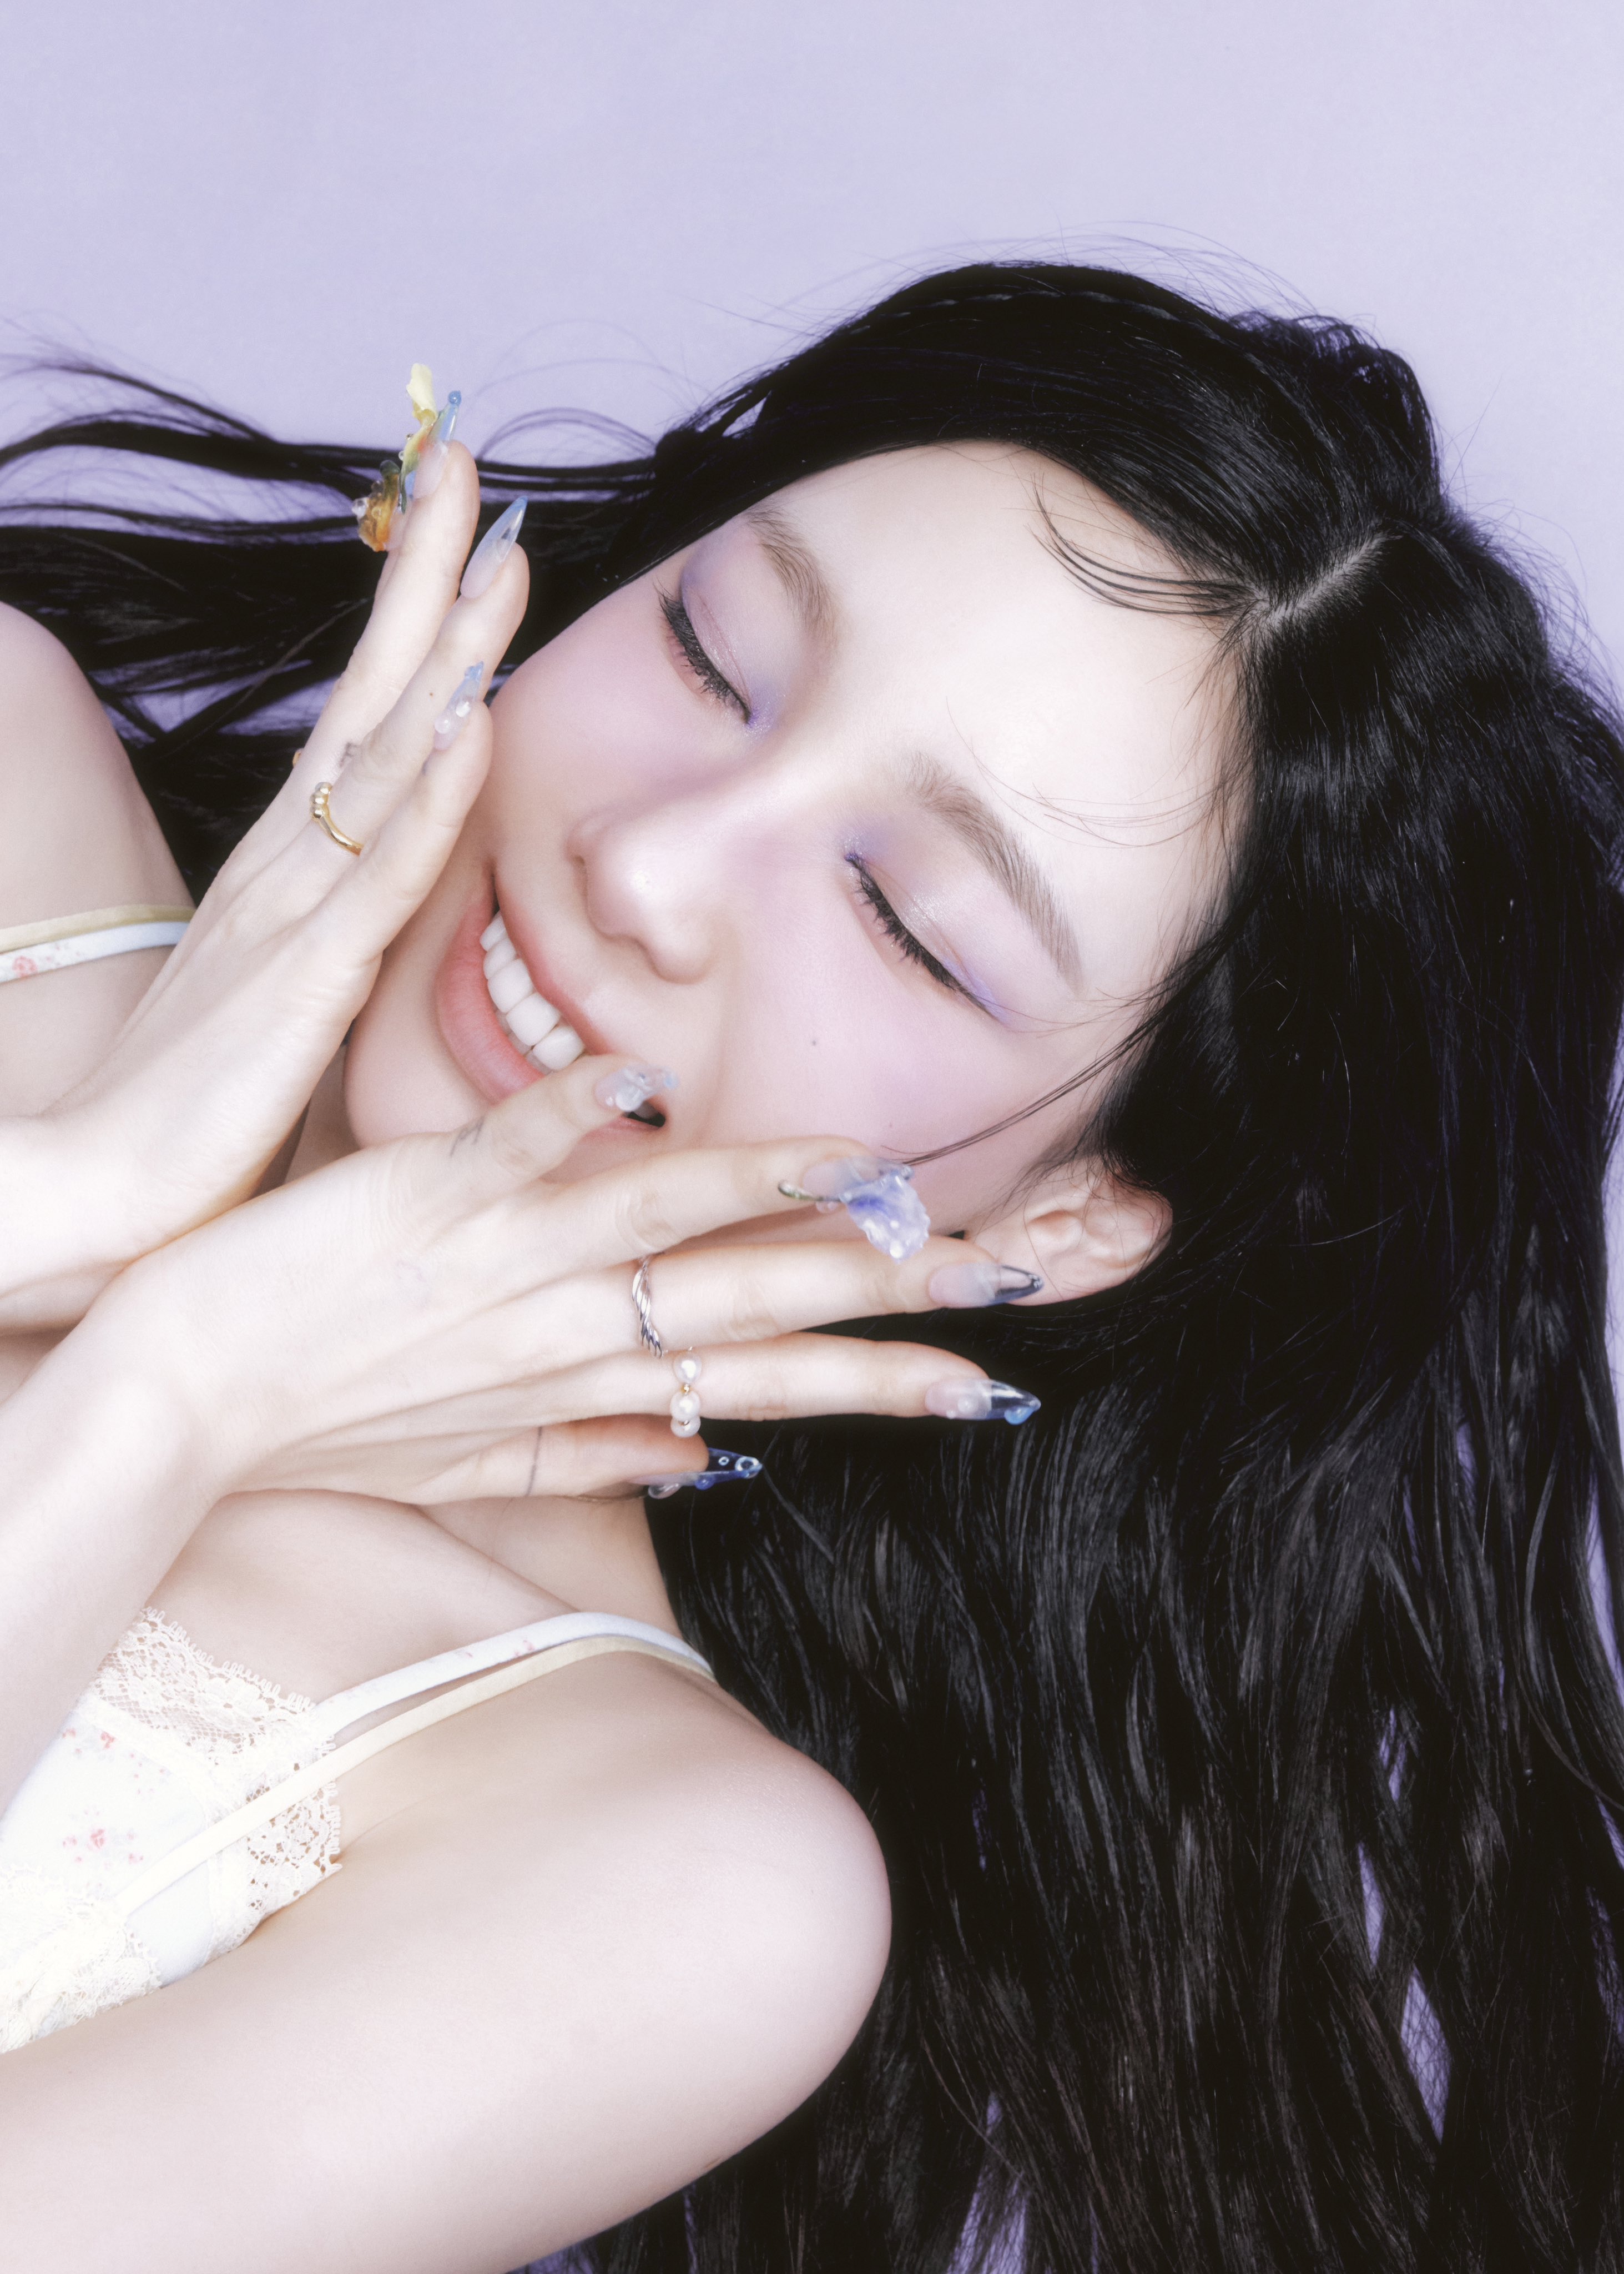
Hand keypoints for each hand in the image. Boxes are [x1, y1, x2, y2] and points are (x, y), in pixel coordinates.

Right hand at [1, 445, 526, 1326]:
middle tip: (473, 463)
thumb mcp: (284, 1006)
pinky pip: (379, 878)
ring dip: (444, 653)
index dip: (417, 617)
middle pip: (374, 697)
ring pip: (386, 761)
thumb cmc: (194, 1116)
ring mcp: (293, 917)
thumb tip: (385, 890)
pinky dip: (428, 796)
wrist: (102, 1203)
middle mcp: (289, 869)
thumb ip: (336, 939)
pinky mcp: (302, 987)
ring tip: (501, 553)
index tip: (470, 523)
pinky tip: (472, 724)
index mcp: (289, 873)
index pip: (366, 717)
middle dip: (426, 580)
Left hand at [103, 1056, 1009, 1507]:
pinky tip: (654, 1083)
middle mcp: (574, 1327)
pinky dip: (582, 1114)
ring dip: (781, 1194)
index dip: (889, 1388)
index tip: (995, 1387)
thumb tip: (710, 1459)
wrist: (181, 1402)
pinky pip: (520, 1145)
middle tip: (1017, 1278)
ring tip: (888, 1178)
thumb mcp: (477, 1471)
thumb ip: (599, 1460)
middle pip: (763, 1307)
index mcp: (591, 1386)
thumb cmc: (333, 1429)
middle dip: (898, 1293)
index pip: (773, 1392)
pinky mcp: (428, 1197)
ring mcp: (506, 1260)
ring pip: (672, 1222)